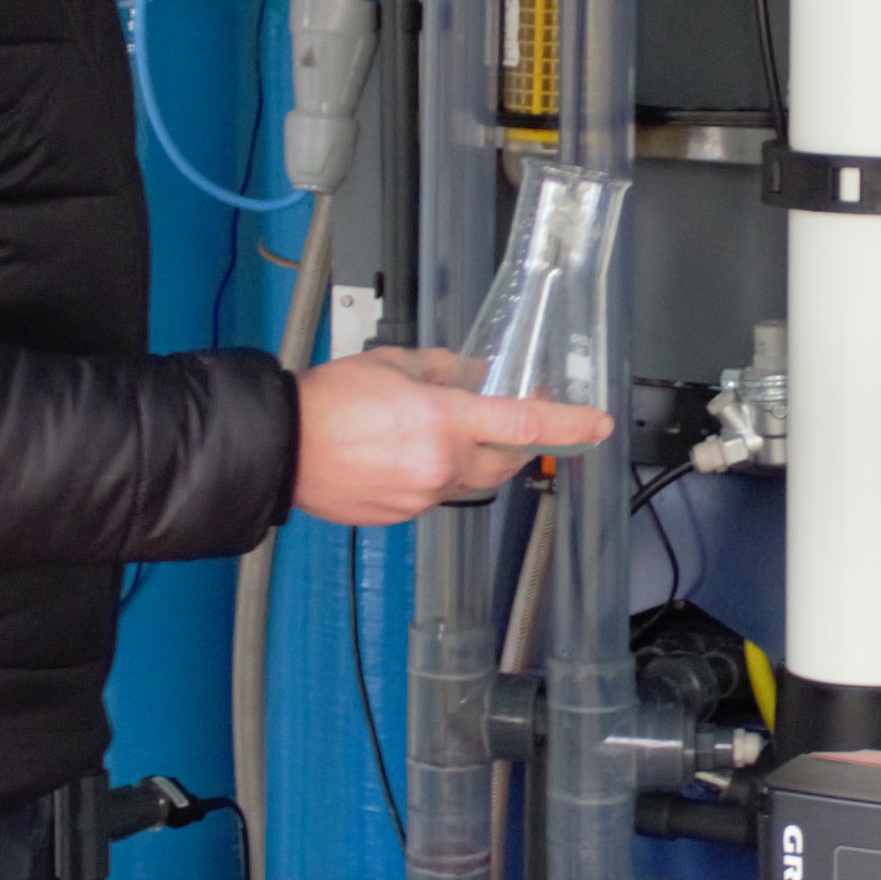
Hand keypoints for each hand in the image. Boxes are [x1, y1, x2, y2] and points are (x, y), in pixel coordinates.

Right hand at [291, 345, 611, 525]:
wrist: (281, 447)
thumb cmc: (330, 400)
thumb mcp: (396, 364)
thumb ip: (445, 370)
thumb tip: (474, 376)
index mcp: (444, 422)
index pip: (526, 426)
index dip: (570, 425)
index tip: (599, 425)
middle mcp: (441, 466)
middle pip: (507, 461)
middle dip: (519, 442)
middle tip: (517, 418)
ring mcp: (422, 497)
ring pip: (474, 482)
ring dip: (478, 460)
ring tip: (455, 433)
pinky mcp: (401, 516)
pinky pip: (439, 496)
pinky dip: (440, 476)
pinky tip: (413, 455)